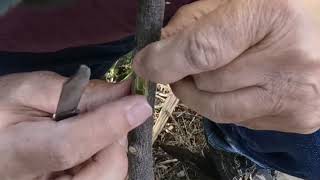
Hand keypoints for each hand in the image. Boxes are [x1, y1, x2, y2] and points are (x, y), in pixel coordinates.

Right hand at [0, 71, 151, 179]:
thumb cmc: (1, 110)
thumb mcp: (27, 90)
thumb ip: (73, 90)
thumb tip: (121, 91)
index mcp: (19, 155)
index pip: (71, 146)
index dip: (110, 124)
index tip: (140, 104)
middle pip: (102, 173)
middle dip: (117, 140)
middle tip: (116, 113)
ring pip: (108, 176)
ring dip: (116, 148)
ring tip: (102, 124)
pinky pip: (103, 175)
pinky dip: (109, 156)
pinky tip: (98, 140)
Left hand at [133, 0, 319, 133]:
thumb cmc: (287, 10)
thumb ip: (197, 20)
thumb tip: (161, 46)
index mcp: (274, 15)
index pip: (203, 50)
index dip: (165, 61)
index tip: (145, 64)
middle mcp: (290, 61)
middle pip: (206, 84)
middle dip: (185, 75)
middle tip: (185, 63)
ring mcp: (295, 96)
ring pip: (217, 109)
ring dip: (201, 93)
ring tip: (208, 74)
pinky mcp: (297, 120)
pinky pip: (239, 119)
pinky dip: (227, 103)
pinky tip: (242, 84)